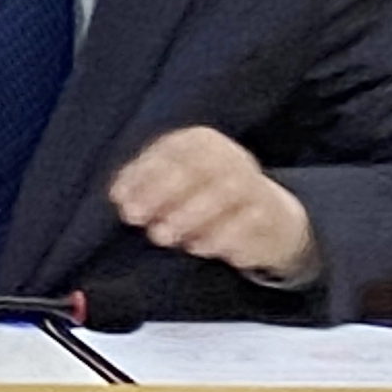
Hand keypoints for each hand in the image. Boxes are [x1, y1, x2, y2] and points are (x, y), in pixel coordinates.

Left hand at [110, 126, 315, 277]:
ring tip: (164, 238)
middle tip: (138, 221)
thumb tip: (118, 195)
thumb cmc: (204, 195)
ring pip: (226, 193)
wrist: (267, 215)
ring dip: (191, 216)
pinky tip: (200, 249)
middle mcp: (231, 157)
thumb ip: (145, 186)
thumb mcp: (174, 184)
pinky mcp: (273, 214)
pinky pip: (251, 222)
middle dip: (163, 194)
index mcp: (201, 142)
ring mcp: (255, 183)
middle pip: (197, 169)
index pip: (170, 152)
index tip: (121, 203)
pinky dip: (224, 236)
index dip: (143, 176)